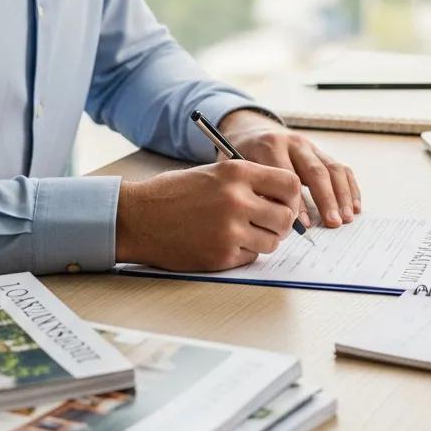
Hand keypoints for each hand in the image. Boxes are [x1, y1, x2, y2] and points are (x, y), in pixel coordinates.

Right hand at [115, 162, 299, 270]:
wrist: (138, 217)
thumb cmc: (174, 193)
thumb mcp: (214, 173)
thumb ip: (248, 183)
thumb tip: (283, 199)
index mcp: (237, 173)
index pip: (290, 184)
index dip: (292, 196)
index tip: (285, 203)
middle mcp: (237, 199)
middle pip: (286, 216)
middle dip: (281, 223)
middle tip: (268, 223)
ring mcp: (230, 230)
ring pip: (273, 241)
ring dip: (264, 239)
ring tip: (244, 232)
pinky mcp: (221, 255)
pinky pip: (251, 257)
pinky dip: (243, 253)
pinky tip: (224, 243)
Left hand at [219, 110, 361, 228]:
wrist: (250, 130)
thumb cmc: (242, 156)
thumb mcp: (239, 168)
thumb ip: (256, 189)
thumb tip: (276, 220)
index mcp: (270, 146)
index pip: (288, 175)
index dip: (297, 202)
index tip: (302, 225)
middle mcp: (293, 143)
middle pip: (315, 171)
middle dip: (326, 199)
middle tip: (332, 223)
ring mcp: (309, 146)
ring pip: (333, 168)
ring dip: (342, 195)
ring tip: (346, 218)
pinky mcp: (320, 152)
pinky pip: (340, 168)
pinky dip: (349, 188)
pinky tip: (354, 206)